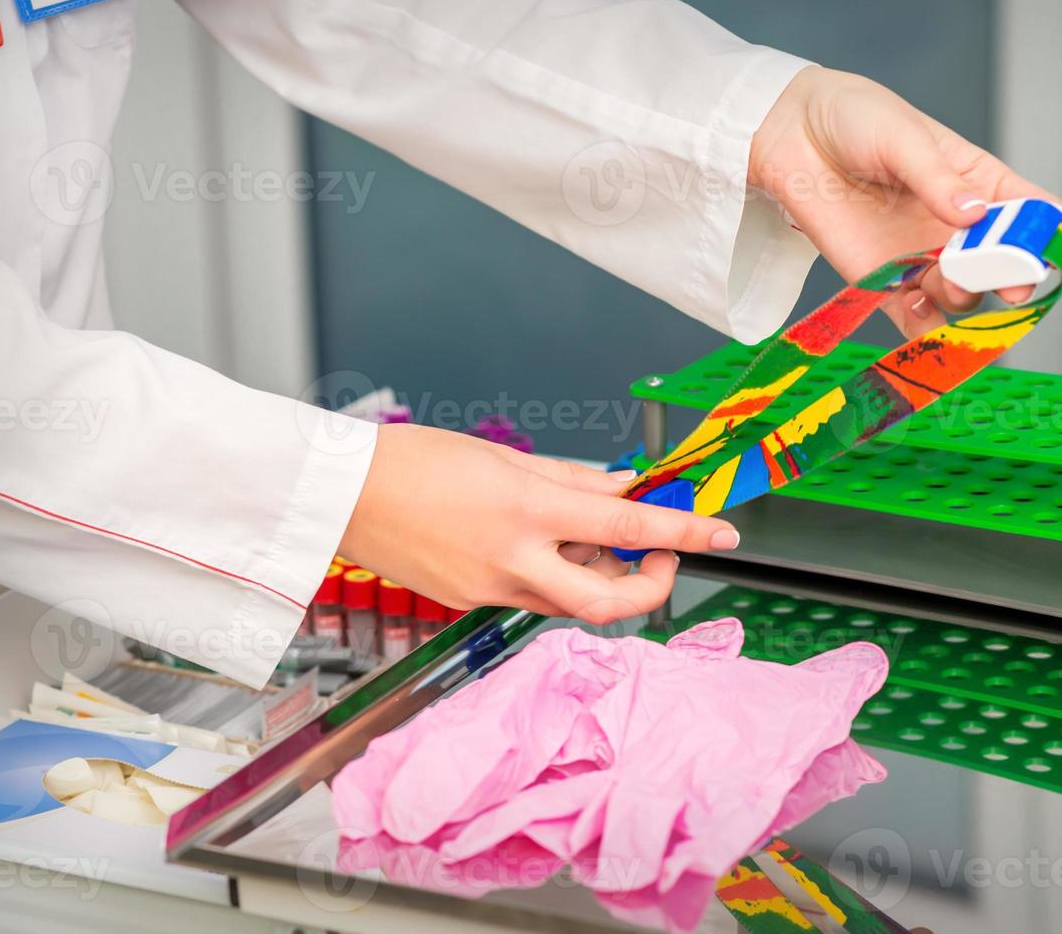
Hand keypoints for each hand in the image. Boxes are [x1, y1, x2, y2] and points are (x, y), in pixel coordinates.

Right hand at [338, 425, 739, 623]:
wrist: (339, 494)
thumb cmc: (413, 461)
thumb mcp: (505, 458)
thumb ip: (574, 481)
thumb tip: (624, 489)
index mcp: (526, 510)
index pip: (628, 525)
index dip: (684, 531)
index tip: (722, 533)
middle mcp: (512, 560)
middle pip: (609, 600)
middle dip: (650, 584)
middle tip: (659, 552)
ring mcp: (489, 590)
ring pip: (571, 600)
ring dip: (598, 574)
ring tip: (588, 534)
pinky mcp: (469, 603)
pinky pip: (531, 597)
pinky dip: (553, 574)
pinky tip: (539, 544)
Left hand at [750, 66, 1057, 338]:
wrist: (790, 136)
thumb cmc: (853, 118)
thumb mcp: (902, 135)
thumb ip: (938, 179)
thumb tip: (975, 214)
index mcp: (979, 182)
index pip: (1034, 214)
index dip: (1049, 236)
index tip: (1044, 250)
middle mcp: (957, 227)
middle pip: (1004, 267)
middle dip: (1008, 278)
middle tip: (1001, 278)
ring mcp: (923, 257)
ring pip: (963, 298)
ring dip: (962, 298)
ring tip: (944, 276)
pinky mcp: (884, 281)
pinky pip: (914, 319)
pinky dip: (924, 328)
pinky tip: (919, 309)